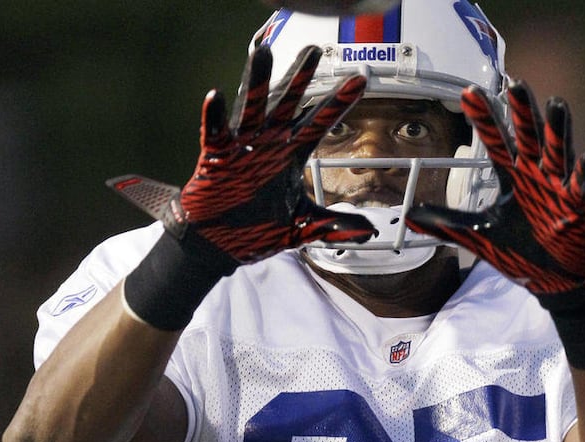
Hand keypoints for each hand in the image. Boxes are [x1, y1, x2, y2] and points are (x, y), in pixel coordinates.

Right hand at [109, 45, 374, 272]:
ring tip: (263, 53)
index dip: (338, 102)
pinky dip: (214, 116)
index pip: (319, 124)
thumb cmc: (257, 231)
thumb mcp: (301, 227)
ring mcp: (242, 150)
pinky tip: (216, 96)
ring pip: (252, 109)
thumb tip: (370, 232)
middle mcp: (269, 146)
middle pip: (288, 105)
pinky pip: (215, 133)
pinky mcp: (216, 159)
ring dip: (258, 83)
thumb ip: (334, 226)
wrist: (220, 246)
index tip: (360, 80)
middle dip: (301, 79)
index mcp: (290, 157)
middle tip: (314, 51)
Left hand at [406, 80, 584, 307]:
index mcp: (513, 178)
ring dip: (558, 131)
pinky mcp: (579, 208)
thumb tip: (409, 217)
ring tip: (556, 104)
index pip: (496, 142)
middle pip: (528, 138)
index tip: (468, 92)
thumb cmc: (521, 251)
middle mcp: (536, 176)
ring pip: (559, 153)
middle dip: (522, 113)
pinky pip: (584, 188)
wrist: (554, 279)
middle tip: (514, 85)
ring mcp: (560, 188)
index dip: (484, 118)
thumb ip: (446, 224)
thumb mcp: (479, 235)